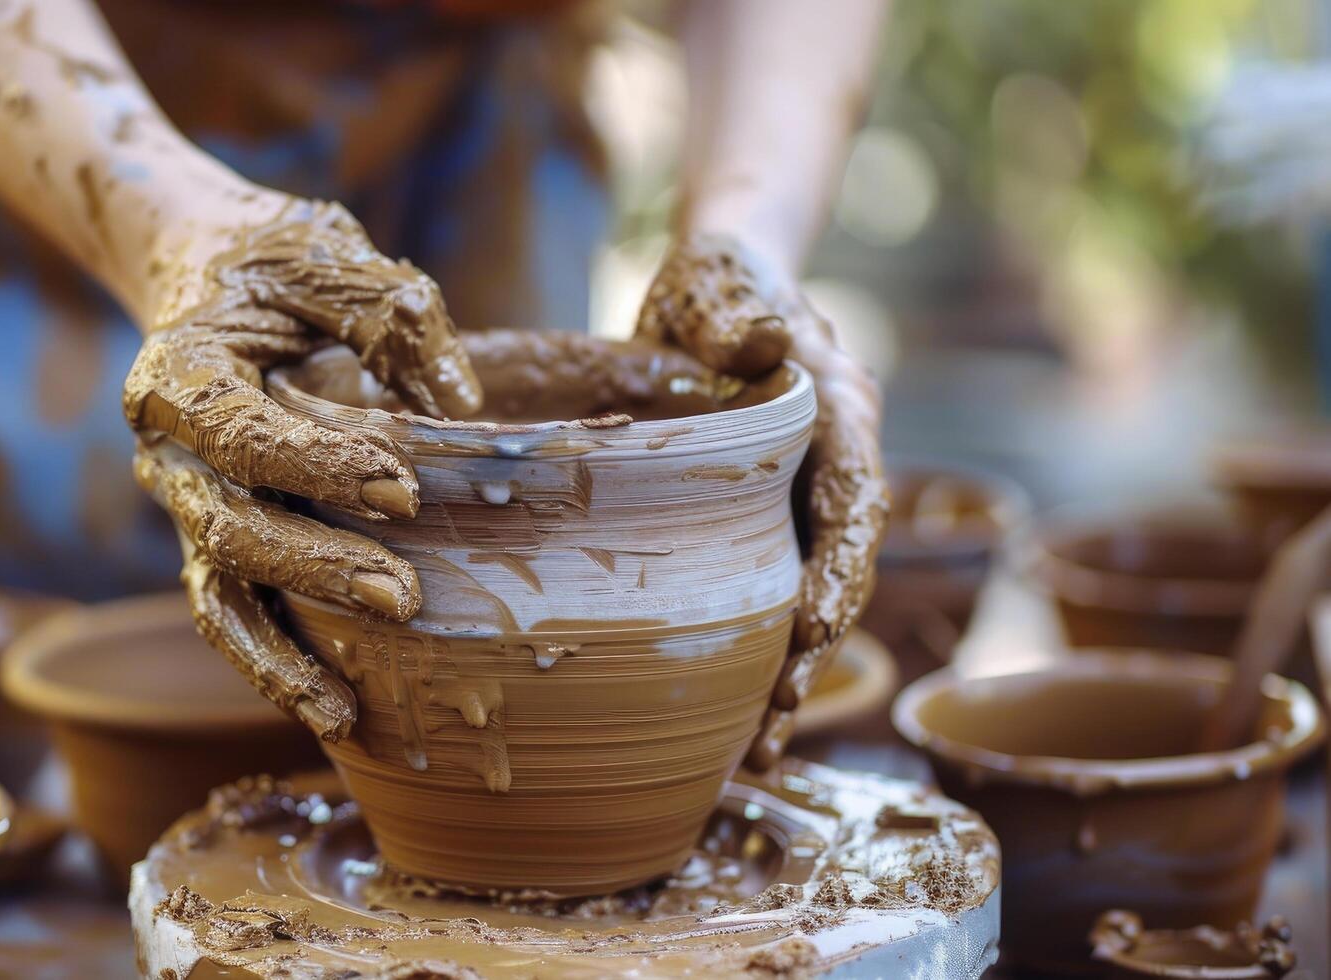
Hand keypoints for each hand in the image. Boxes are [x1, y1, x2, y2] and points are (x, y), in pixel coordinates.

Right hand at [126, 198, 480, 741]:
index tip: (401, 486)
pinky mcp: (216, 542)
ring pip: (217, 594)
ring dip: (279, 652)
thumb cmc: (273, 263)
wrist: (203, 272)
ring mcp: (186, 507)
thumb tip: (459, 398)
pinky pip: (235, 614)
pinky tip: (338, 710)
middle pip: (227, 527)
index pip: (238, 431)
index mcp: (178, 376)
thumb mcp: (327, 254)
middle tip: (405, 598)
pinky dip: (275, 664)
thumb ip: (389, 310)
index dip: (313, 464)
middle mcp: (166, 454)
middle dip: (314, 568)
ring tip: (346, 710)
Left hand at [636, 234, 887, 769]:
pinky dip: (761, 650)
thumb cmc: (718, 276)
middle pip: (841, 566)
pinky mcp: (770, 517)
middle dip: (816, 650)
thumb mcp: (718, 283)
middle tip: (776, 722)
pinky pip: (776, 590)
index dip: (840, 564)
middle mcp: (837, 462)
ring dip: (792, 671)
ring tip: (758, 750)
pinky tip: (729, 716)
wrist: (715, 284)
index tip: (812, 628)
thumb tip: (764, 339)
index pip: (854, 495)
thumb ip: (736, 314)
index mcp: (839, 407)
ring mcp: (805, 495)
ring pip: (812, 593)